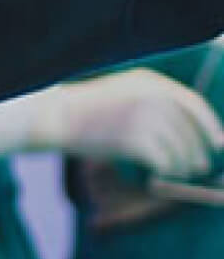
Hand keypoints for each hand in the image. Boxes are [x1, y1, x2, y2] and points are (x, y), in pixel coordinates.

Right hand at [0, 68, 223, 178]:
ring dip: (180, 166)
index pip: (192, 105)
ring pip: (180, 150)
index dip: (209, 126)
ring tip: (172, 174)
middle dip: (197, 152)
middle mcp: (151, 97)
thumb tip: (186, 132)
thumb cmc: (82, 112)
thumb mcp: (120, 96)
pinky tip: (153, 176)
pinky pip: (164, 163)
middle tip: (199, 168)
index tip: (217, 143)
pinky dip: (163, 173)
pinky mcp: (134, 140)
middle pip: (190, 131)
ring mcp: (144, 118)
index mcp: (149, 82)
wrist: (51, 117)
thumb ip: (152, 107)